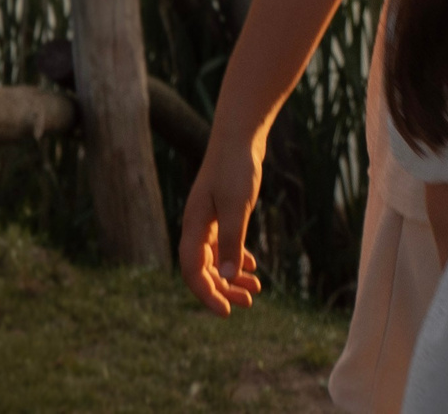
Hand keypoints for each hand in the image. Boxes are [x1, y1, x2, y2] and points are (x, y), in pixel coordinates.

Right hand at [179, 133, 265, 313]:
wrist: (240, 136)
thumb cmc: (236, 169)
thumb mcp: (236, 207)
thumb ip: (231, 241)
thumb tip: (228, 276)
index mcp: (193, 227)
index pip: (193, 272)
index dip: (207, 294)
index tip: (227, 312)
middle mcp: (195, 227)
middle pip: (204, 269)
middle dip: (223, 289)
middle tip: (247, 303)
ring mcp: (207, 220)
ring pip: (215, 258)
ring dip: (232, 276)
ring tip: (255, 290)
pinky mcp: (220, 212)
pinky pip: (223, 245)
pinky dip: (235, 257)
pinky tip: (251, 266)